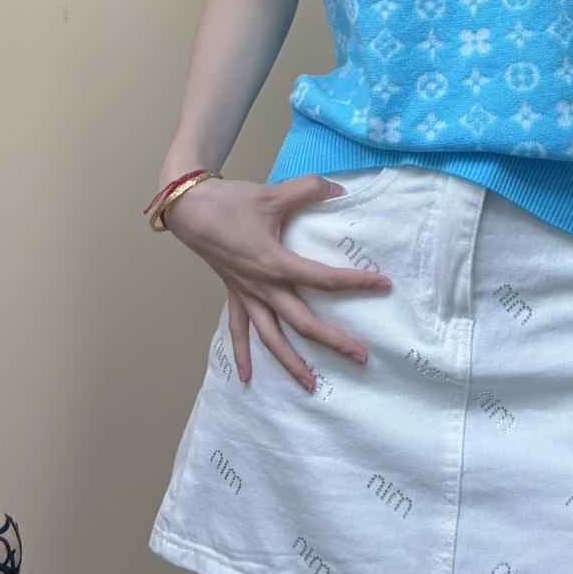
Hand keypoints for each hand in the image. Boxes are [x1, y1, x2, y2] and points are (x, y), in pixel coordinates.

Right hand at [164, 173, 390, 390]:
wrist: (189, 209)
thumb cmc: (229, 202)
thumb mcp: (272, 192)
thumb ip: (308, 188)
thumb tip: (339, 188)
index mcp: (275, 263)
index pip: (323, 279)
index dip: (356, 282)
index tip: (382, 284)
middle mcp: (263, 286)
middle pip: (303, 322)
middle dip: (333, 341)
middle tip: (361, 357)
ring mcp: (247, 294)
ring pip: (271, 337)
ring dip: (291, 362)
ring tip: (311, 385)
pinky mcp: (234, 293)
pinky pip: (238, 329)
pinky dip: (241, 353)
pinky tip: (247, 376)